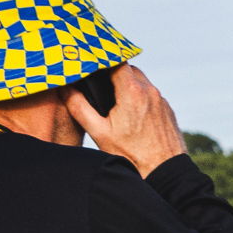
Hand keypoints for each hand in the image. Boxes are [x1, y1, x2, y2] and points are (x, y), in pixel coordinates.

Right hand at [69, 61, 184, 177]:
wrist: (165, 172)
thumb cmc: (132, 155)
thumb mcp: (99, 132)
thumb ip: (79, 107)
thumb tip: (65, 89)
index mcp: (132, 91)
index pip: (116, 60)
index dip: (102, 59)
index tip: (90, 61)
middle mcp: (150, 91)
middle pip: (128, 69)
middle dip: (113, 72)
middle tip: (98, 82)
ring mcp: (161, 100)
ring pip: (141, 82)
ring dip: (127, 85)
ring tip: (112, 98)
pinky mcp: (167, 110)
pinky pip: (150, 95)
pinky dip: (139, 97)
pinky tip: (129, 112)